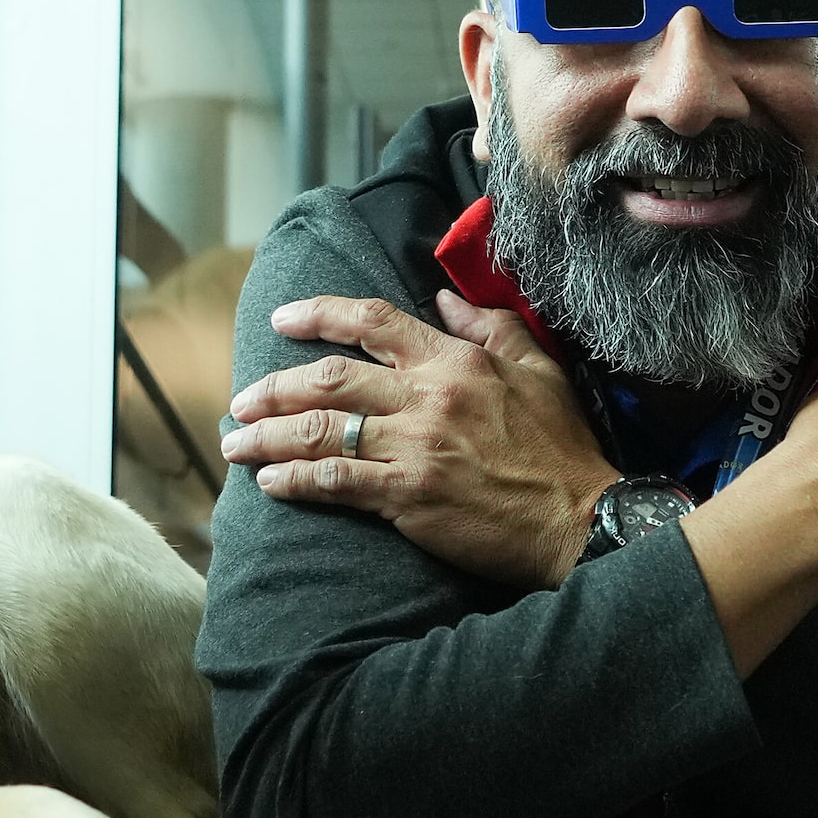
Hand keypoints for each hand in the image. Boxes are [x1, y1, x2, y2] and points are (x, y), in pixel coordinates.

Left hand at [223, 291, 618, 589]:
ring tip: (235, 445)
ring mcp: (415, 446)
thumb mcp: (539, 369)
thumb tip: (444, 298)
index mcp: (455, 360)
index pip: (372, 321)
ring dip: (267, 436)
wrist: (581, 518)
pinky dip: (295, 480)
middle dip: (273, 387)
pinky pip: (335, 480)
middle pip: (328, 379)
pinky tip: (271, 484)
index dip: (318, 314)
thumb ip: (490, 326)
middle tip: (241, 399)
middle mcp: (428, 396)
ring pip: (320, 430)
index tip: (282, 319)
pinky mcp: (409, 495)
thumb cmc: (563, 448)